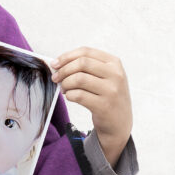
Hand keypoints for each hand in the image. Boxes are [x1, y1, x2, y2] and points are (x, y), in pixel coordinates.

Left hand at [51, 47, 132, 167]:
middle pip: (82, 63)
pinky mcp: (104, 106)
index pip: (86, 52)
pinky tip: (70, 96)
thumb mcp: (104, 77)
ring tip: (64, 89)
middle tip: (56, 78)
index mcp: (114, 63)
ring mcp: (112, 91)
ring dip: (65, 84)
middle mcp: (116, 75)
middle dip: (64, 70)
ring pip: (79, 79)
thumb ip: (85, 67)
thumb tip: (58, 64)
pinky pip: (78, 95)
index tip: (55, 64)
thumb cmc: (106, 96)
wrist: (119, 122)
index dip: (66, 56)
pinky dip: (69, 95)